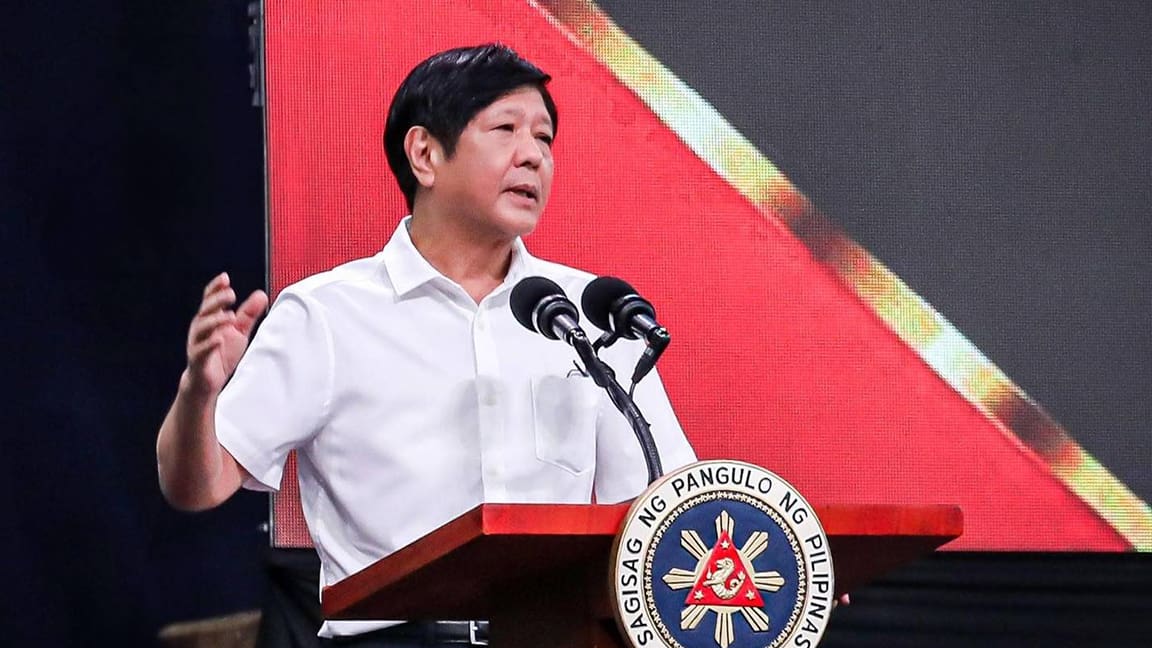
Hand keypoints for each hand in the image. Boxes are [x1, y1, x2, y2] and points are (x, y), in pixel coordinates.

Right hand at [184, 272, 268, 396]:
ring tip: (230, 316)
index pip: (210, 299)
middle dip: (216, 301)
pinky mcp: (198, 359)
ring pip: (202, 328)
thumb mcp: (239, 331)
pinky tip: (218, 339)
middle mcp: (201, 328)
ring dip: (215, 321)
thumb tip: (261, 294)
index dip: (215, 288)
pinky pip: (201, 350)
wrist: (207, 380)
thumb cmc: (221, 353)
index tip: (225, 278)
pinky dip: (209, 344)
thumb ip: (248, 314)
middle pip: (205, 310)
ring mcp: (197, 343)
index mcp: (210, 319)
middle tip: (231, 294)